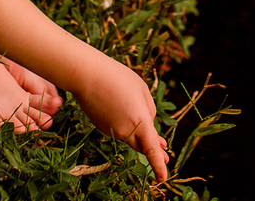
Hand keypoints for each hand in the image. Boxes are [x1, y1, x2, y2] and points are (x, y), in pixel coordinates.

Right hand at [74, 56, 169, 182]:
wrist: (88, 76)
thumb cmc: (118, 78)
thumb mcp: (142, 90)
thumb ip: (149, 109)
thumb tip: (147, 122)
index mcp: (140, 121)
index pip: (151, 150)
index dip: (158, 165)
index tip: (163, 178)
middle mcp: (126, 131)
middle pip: (142, 146)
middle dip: (154, 151)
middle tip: (167, 154)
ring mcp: (112, 130)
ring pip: (130, 137)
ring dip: (140, 136)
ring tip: (152, 134)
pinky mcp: (102, 127)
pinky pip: (119, 130)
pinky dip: (125, 126)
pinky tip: (123, 110)